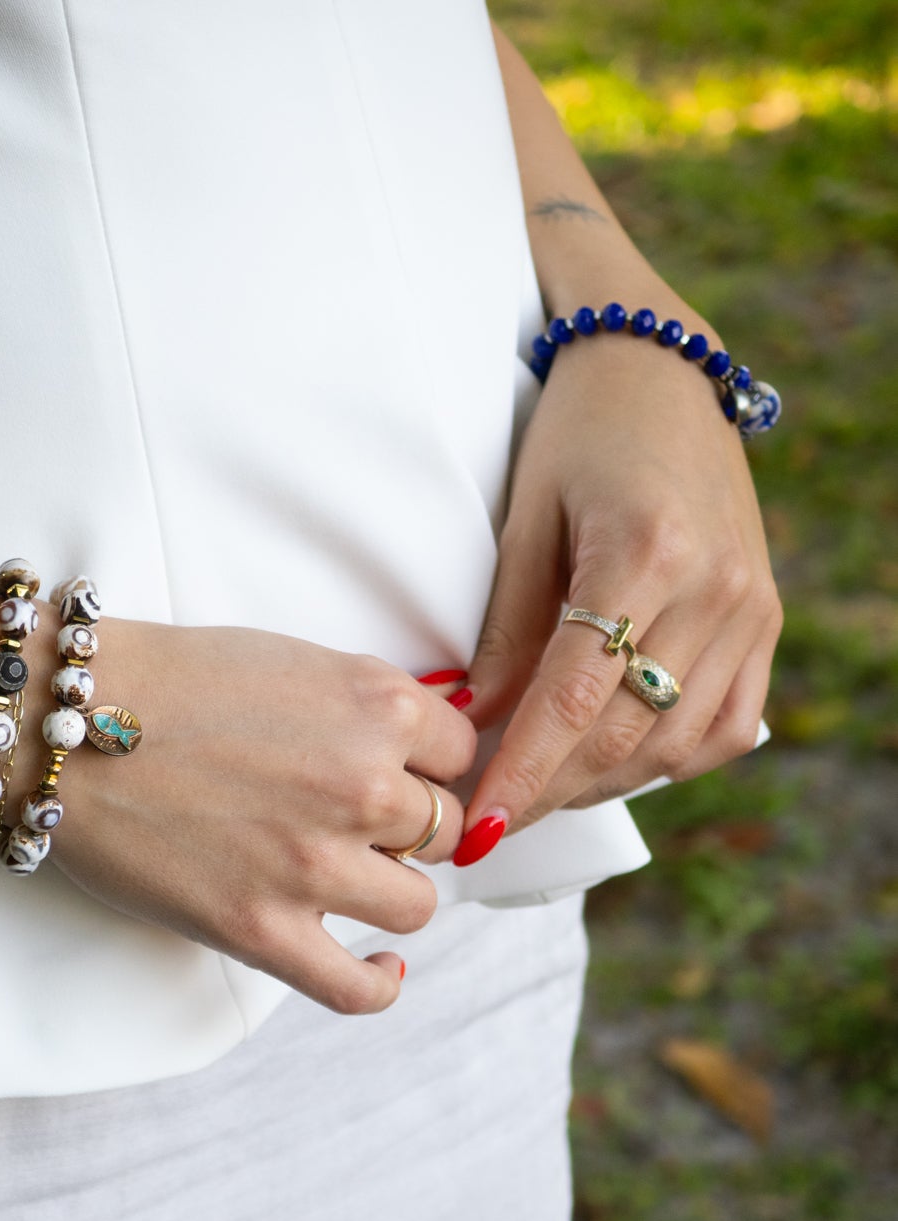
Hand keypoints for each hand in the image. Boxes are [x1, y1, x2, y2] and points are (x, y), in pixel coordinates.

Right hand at [35, 623, 475, 1015]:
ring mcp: (316, 863)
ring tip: (340, 873)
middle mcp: (362, 783)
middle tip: (345, 817)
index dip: (426, 765)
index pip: (460, 753)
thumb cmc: (164, 679)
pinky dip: (383, 983)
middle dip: (403, 826)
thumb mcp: (290, 657)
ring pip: (417, 903)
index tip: (394, 772)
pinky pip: (359, 987)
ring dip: (387, 889)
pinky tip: (384, 967)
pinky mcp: (264, 930)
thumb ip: (363, 703)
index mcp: (376, 704)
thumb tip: (418, 746)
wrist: (64, 724)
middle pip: (442, 828)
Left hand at [456, 309, 781, 859]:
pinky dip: (666, 760)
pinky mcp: (765, 620)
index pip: (574, 701)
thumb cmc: (576, 437)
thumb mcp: (523, 518)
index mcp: (643, 553)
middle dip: (550, 791)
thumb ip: (505, 628)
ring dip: (601, 784)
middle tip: (489, 821)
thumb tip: (475, 722)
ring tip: (537, 792)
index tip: (478, 828)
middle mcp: (713, 589)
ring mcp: (751, 608)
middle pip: (626, 734)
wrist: (664, 373)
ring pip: (676, 744)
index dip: (523, 774)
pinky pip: (725, 727)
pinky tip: (611, 761)